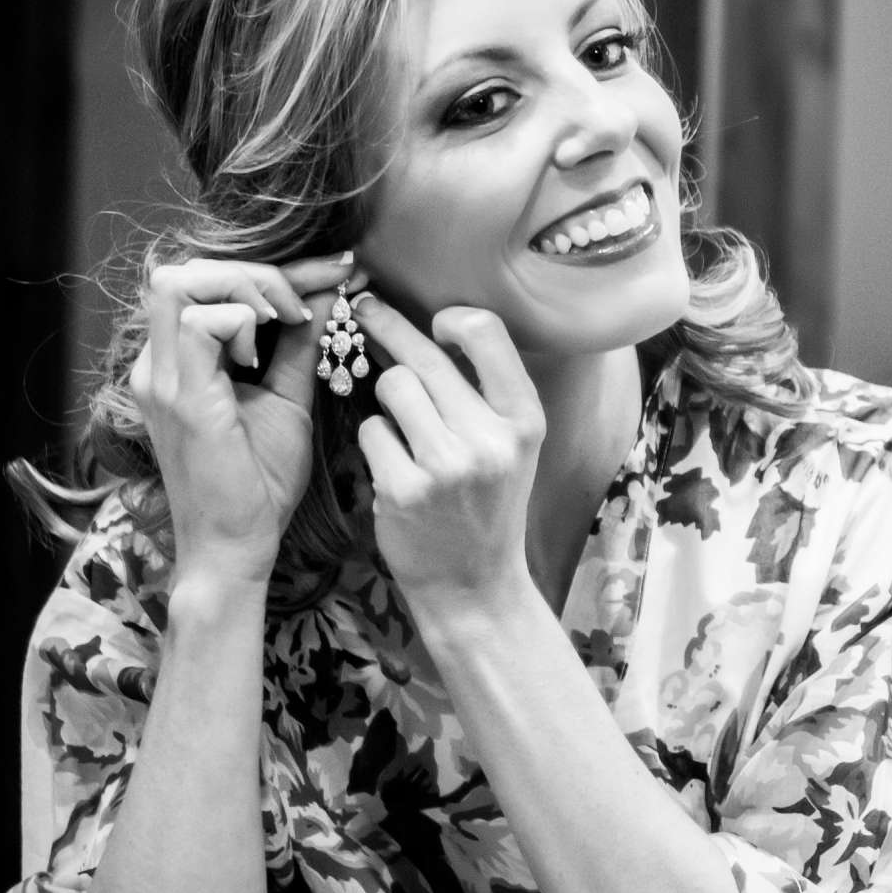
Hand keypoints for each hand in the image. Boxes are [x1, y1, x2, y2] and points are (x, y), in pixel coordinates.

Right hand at [131, 251, 357, 582]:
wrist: (237, 545)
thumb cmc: (258, 482)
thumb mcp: (288, 397)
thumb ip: (299, 344)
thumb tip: (328, 291)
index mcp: (178, 361)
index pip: (211, 283)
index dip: (277, 267)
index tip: (340, 268)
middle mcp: (156, 364)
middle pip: (188, 270)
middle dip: (258, 270)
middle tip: (309, 299)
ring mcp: (161, 379)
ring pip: (181, 283)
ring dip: (247, 287)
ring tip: (287, 321)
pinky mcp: (178, 397)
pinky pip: (196, 323)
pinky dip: (239, 320)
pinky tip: (266, 349)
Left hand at [350, 296, 546, 620]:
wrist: (474, 585)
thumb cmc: (487, 506)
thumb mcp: (512, 447)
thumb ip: (486, 393)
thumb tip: (434, 327)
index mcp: (526, 419)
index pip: (486, 332)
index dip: (451, 318)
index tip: (433, 324)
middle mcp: (492, 438)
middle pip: (425, 355)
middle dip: (387, 325)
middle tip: (365, 307)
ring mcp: (447, 465)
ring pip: (392, 386)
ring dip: (386, 398)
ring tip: (402, 428)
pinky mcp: (405, 489)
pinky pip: (371, 431)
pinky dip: (375, 442)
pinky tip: (394, 467)